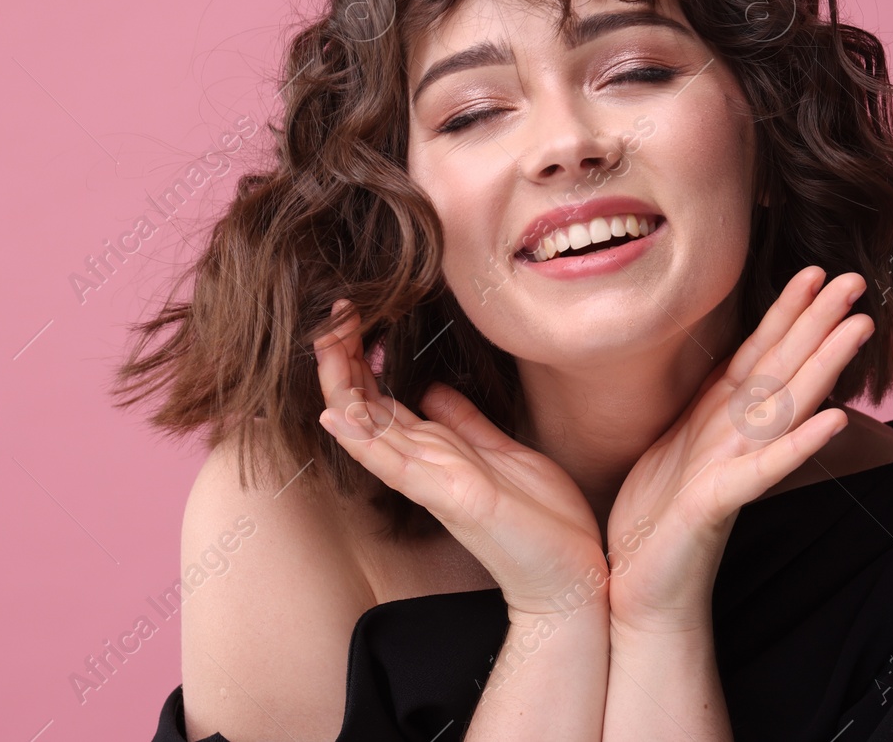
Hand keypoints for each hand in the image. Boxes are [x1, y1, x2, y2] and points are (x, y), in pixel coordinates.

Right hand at [314, 301, 607, 618]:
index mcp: (438, 451)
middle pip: (368, 408)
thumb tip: (431, 390)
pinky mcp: (452, 497)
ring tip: (323, 347)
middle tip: (331, 316)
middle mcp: (426, 465)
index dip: (361, 360)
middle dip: (345, 363)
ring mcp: (434, 482)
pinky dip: (363, 441)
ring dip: (345, 388)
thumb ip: (465, 423)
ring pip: (373, 430)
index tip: (350, 317)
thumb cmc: (542, 519)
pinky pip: (398, 465)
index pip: (382, 401)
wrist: (569, 576)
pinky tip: (337, 416)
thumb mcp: (502, 453)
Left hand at [603, 267, 871, 634]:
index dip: (785, 313)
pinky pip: (762, 470)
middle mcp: (735, 440)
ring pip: (784, 408)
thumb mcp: (672, 443)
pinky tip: (833, 418)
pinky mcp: (718, 505)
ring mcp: (732, 470)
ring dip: (823, 367)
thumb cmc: (652, 520)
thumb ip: (702, 405)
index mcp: (720, 421)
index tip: (812, 270)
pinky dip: (797, 444)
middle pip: (783, 370)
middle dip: (818, 323)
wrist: (634, 590)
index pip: (759, 355)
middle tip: (857, 278)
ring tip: (857, 327)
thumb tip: (723, 365)